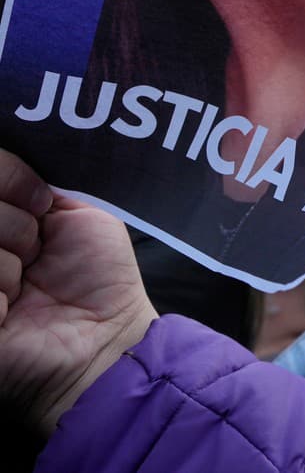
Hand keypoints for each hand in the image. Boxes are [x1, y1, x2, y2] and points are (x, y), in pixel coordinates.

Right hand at [0, 148, 155, 437]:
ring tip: (27, 285)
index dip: (7, 175)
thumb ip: (41, 183)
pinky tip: (11, 310)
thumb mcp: (79, 214)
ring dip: (8, 261)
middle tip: (37, 252)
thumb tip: (14, 153)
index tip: (41, 203)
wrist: (105, 339)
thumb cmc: (99, 278)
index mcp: (4, 216)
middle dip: (14, 224)